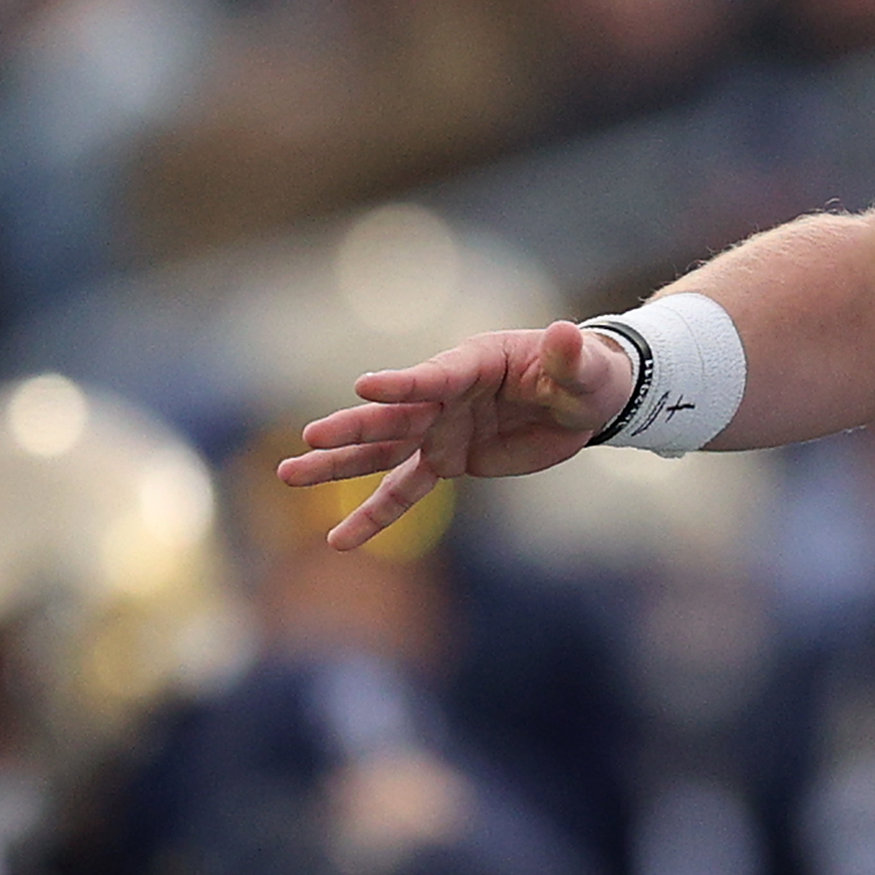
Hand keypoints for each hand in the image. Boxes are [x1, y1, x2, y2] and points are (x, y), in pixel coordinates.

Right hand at [282, 322, 635, 550]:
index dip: (402, 385)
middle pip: (393, 417)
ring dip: (338, 467)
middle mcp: (446, 397)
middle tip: (309, 439)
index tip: (364, 388)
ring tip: (289, 477)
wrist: (583, 399)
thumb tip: (568, 333)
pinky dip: (374, 516)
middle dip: (352, 428)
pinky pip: (404, 491)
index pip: (433, 376)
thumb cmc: (584, 375)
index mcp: (473, 364)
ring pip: (381, 453)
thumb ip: (570, 357)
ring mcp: (441, 431)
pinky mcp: (448, 462)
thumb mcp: (585, 368)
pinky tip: (340, 541)